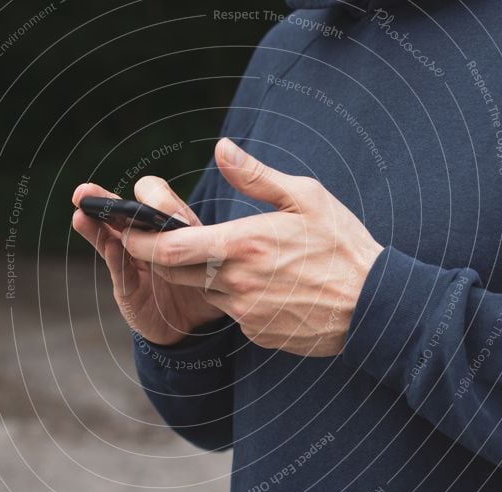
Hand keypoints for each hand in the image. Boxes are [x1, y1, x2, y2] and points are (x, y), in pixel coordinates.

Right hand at [72, 177, 223, 345]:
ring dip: (94, 223)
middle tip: (88, 192)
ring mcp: (132, 263)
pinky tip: (109, 245)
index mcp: (169, 224)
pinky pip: (119, 270)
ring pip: (108, 237)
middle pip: (121, 212)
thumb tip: (231, 226)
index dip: (155, 198)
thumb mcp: (215, 259)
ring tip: (79, 211)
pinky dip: (113, 257)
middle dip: (105, 200)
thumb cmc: (210, 283)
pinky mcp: (128, 289)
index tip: (156, 204)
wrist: (199, 325)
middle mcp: (145, 239)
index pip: (153, 196)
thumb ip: (210, 241)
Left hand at [121, 138, 383, 356]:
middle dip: (159, 256)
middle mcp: (236, 283)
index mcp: (243, 244)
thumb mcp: (306, 197)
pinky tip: (262, 283)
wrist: (374, 305)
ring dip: (199, 274)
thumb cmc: (343, 245)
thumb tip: (220, 148)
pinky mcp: (256, 332)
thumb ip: (256, 175)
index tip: (126, 230)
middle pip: (173, 273)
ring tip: (229, 255)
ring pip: (202, 292)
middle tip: (162, 238)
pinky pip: (230, 312)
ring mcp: (245, 312)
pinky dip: (232, 295)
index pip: (168, 249)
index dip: (138, 240)